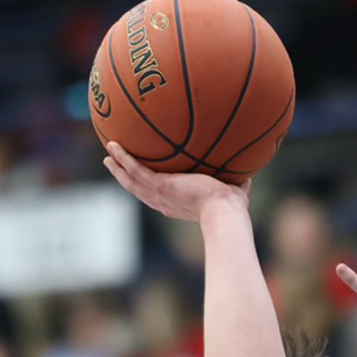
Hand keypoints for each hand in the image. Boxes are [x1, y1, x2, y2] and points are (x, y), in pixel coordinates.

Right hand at [103, 141, 249, 221]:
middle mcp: (163, 202)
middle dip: (124, 177)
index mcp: (176, 204)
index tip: (140, 178)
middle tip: (112, 165)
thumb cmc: (232, 207)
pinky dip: (124, 158)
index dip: (147, 187)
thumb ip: (236, 182)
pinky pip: (136, 170)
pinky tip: (114, 145)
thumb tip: (248, 176)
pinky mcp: (159, 186)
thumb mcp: (233, 192)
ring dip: (118, 166)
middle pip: (137, 188)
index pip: (157, 195)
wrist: (224, 211)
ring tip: (107, 154)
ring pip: (131, 180)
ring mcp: (159, 194)